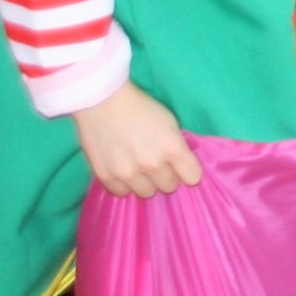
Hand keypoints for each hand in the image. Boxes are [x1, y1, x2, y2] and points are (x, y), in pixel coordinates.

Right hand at [73, 81, 202, 197]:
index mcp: (172, 148)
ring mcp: (127, 173)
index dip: (188, 170)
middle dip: (166, 176)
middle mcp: (151, 164)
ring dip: (145, 182)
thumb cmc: (141, 108)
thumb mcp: (170, 123)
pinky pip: (122, 192)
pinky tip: (123, 169)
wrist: (103, 102)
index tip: (182, 166)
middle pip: (169, 187)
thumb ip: (177, 148)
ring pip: (146, 193)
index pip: (192, 177)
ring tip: (138, 166)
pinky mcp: (106, 176)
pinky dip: (124, 184)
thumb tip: (182, 167)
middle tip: (157, 162)